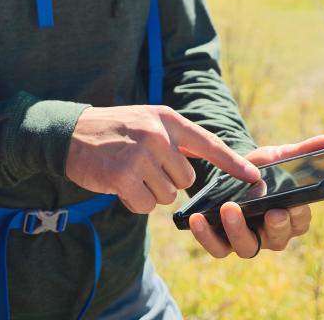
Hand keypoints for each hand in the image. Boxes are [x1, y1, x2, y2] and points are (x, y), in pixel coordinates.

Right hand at [65, 105, 259, 213]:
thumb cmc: (114, 130)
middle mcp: (156, 135)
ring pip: (166, 195)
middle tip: (143, 168)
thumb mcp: (147, 120)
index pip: (208, 143)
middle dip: (166, 180)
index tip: (254, 177)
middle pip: (185, 178)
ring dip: (148, 191)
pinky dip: (133, 201)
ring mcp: (140, 155)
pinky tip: (119, 185)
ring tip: (128, 172)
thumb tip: (209, 156)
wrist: (70, 133)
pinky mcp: (122, 176)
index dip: (232, 162)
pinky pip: (144, 205)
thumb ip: (176, 138)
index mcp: (166, 119)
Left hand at [188, 134, 323, 258]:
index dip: (299, 216)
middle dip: (275, 227)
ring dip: (237, 230)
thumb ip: (306, 150)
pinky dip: (206, 236)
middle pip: (277, 239)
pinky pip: (217, 247)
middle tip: (271, 211)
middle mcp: (271, 233)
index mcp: (291, 216)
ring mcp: (247, 239)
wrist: (230, 173)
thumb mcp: (281, 156)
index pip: (300, 222)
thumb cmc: (262, 169)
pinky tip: (197, 219)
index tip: (294, 205)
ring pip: (247, 247)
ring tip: (228, 208)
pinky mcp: (222, 241)